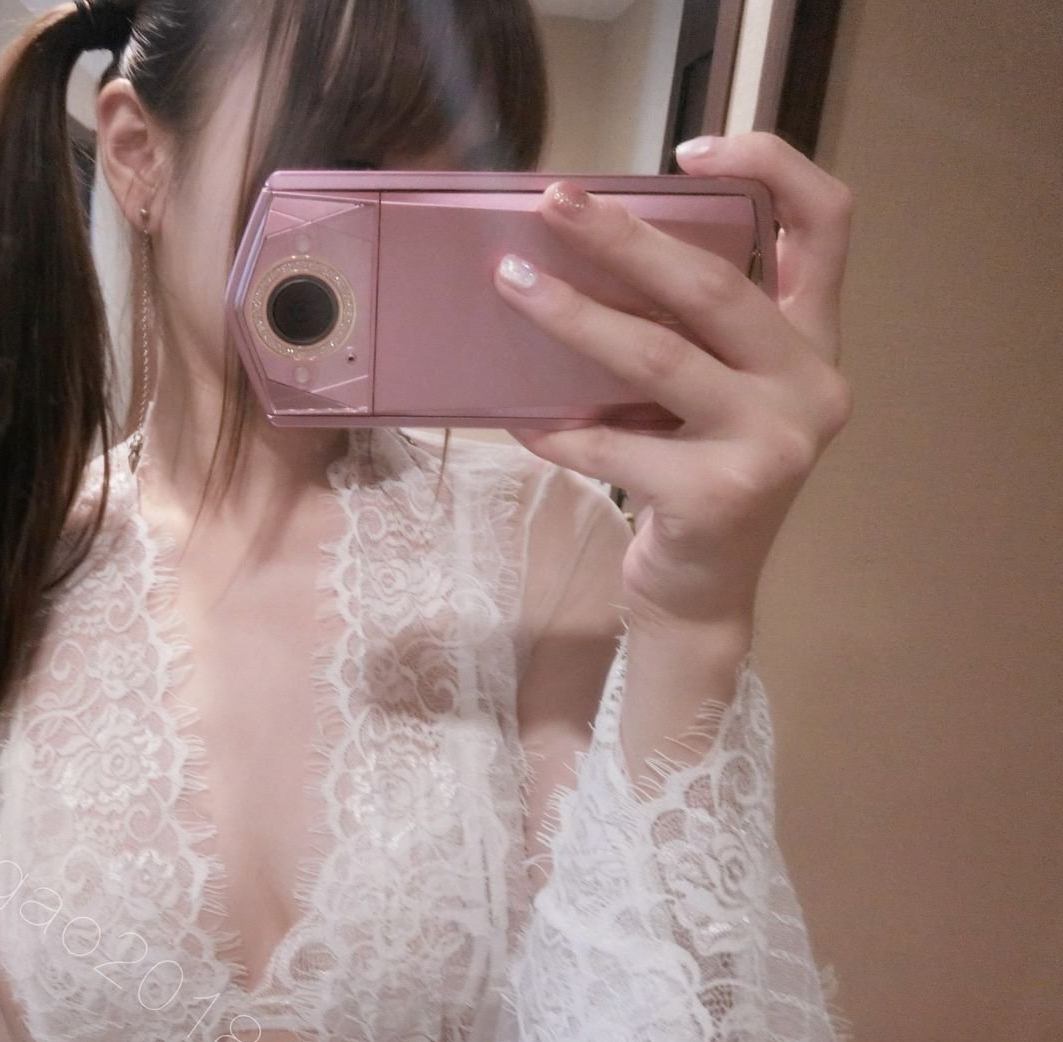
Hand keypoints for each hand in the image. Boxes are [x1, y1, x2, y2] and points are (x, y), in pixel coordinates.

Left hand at [494, 131, 854, 630]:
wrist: (702, 594)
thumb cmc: (693, 475)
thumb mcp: (709, 395)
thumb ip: (687, 332)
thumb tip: (579, 251)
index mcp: (813, 342)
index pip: (828, 224)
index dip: (772, 167)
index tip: (688, 150)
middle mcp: (812, 385)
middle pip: (715, 284)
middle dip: (624, 236)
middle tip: (554, 203)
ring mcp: (773, 443)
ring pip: (657, 356)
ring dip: (572, 315)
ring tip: (511, 282)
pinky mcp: (718, 496)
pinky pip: (611, 444)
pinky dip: (554, 428)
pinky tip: (514, 416)